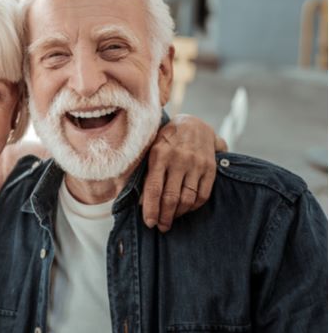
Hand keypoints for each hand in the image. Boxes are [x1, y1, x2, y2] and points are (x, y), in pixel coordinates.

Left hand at [141, 114, 222, 231]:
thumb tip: (140, 201)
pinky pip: (203, 195)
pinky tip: (185, 210)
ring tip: (171, 220)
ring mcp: (196, 164)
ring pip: (187, 199)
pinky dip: (193, 207)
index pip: (154, 188)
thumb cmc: (166, 140)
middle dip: (164, 216)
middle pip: (171, 197)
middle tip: (161, 227)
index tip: (149, 223)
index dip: (151, 208)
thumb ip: (146, 173)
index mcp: (159, 155)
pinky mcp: (210, 168)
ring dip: (178, 214)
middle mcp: (179, 160)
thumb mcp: (151, 150)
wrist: (194, 124)